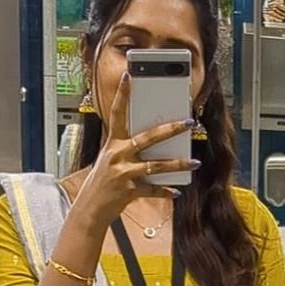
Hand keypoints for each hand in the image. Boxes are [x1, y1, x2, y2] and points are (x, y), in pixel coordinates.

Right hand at [69, 73, 196, 231]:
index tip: (129, 76)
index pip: (117, 114)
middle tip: (188, 123)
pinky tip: (176, 191)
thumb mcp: (110, 161)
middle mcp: (117, 155)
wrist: (90, 209)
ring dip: (177, 164)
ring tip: (194, 162)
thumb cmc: (102, 183)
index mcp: (112, 144)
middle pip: (147, 138)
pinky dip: (165, 191)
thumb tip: (156, 144)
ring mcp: (123, 173)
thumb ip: (128, 149)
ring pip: (155, 165)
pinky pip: (152, 189)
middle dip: (170, 129)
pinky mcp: (129, 191)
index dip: (123, 95)